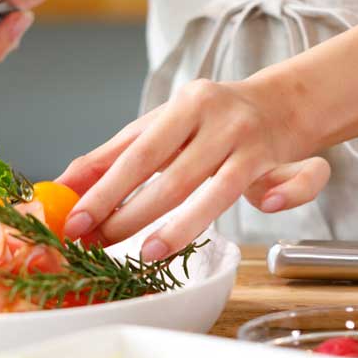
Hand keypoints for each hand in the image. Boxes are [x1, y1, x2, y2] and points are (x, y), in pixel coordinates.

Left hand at [57, 76, 329, 258]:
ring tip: (149, 254)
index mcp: (188, 104)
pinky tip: (263, 207)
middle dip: (133, 215)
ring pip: (222, 189)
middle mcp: (224, 121)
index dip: (106, 190)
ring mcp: (257, 144)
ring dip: (185, 225)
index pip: (140, 153)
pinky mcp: (288, 164)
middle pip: (175, 176)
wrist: (279, 103)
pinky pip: (297, 181)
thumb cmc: (207, 121)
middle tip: (100, 244)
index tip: (76, 221)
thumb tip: (60, 186)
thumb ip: (112, 155)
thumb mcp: (159, 126)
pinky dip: (287, 195)